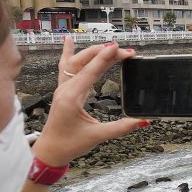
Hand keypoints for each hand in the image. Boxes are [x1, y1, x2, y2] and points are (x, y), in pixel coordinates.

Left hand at [32, 38, 146, 166]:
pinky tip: (68, 40)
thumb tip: (142, 121)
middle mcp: (65, 89)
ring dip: (92, 52)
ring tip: (109, 45)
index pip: (91, 71)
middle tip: (125, 51)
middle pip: (85, 61)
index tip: (119, 48)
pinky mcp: (62, 90)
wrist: (49, 151)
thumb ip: (120, 128)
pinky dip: (68, 52)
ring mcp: (62, 88)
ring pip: (75, 61)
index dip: (106, 58)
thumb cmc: (69, 144)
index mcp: (72, 97)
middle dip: (105, 53)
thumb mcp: (97, 136)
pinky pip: (64, 66)